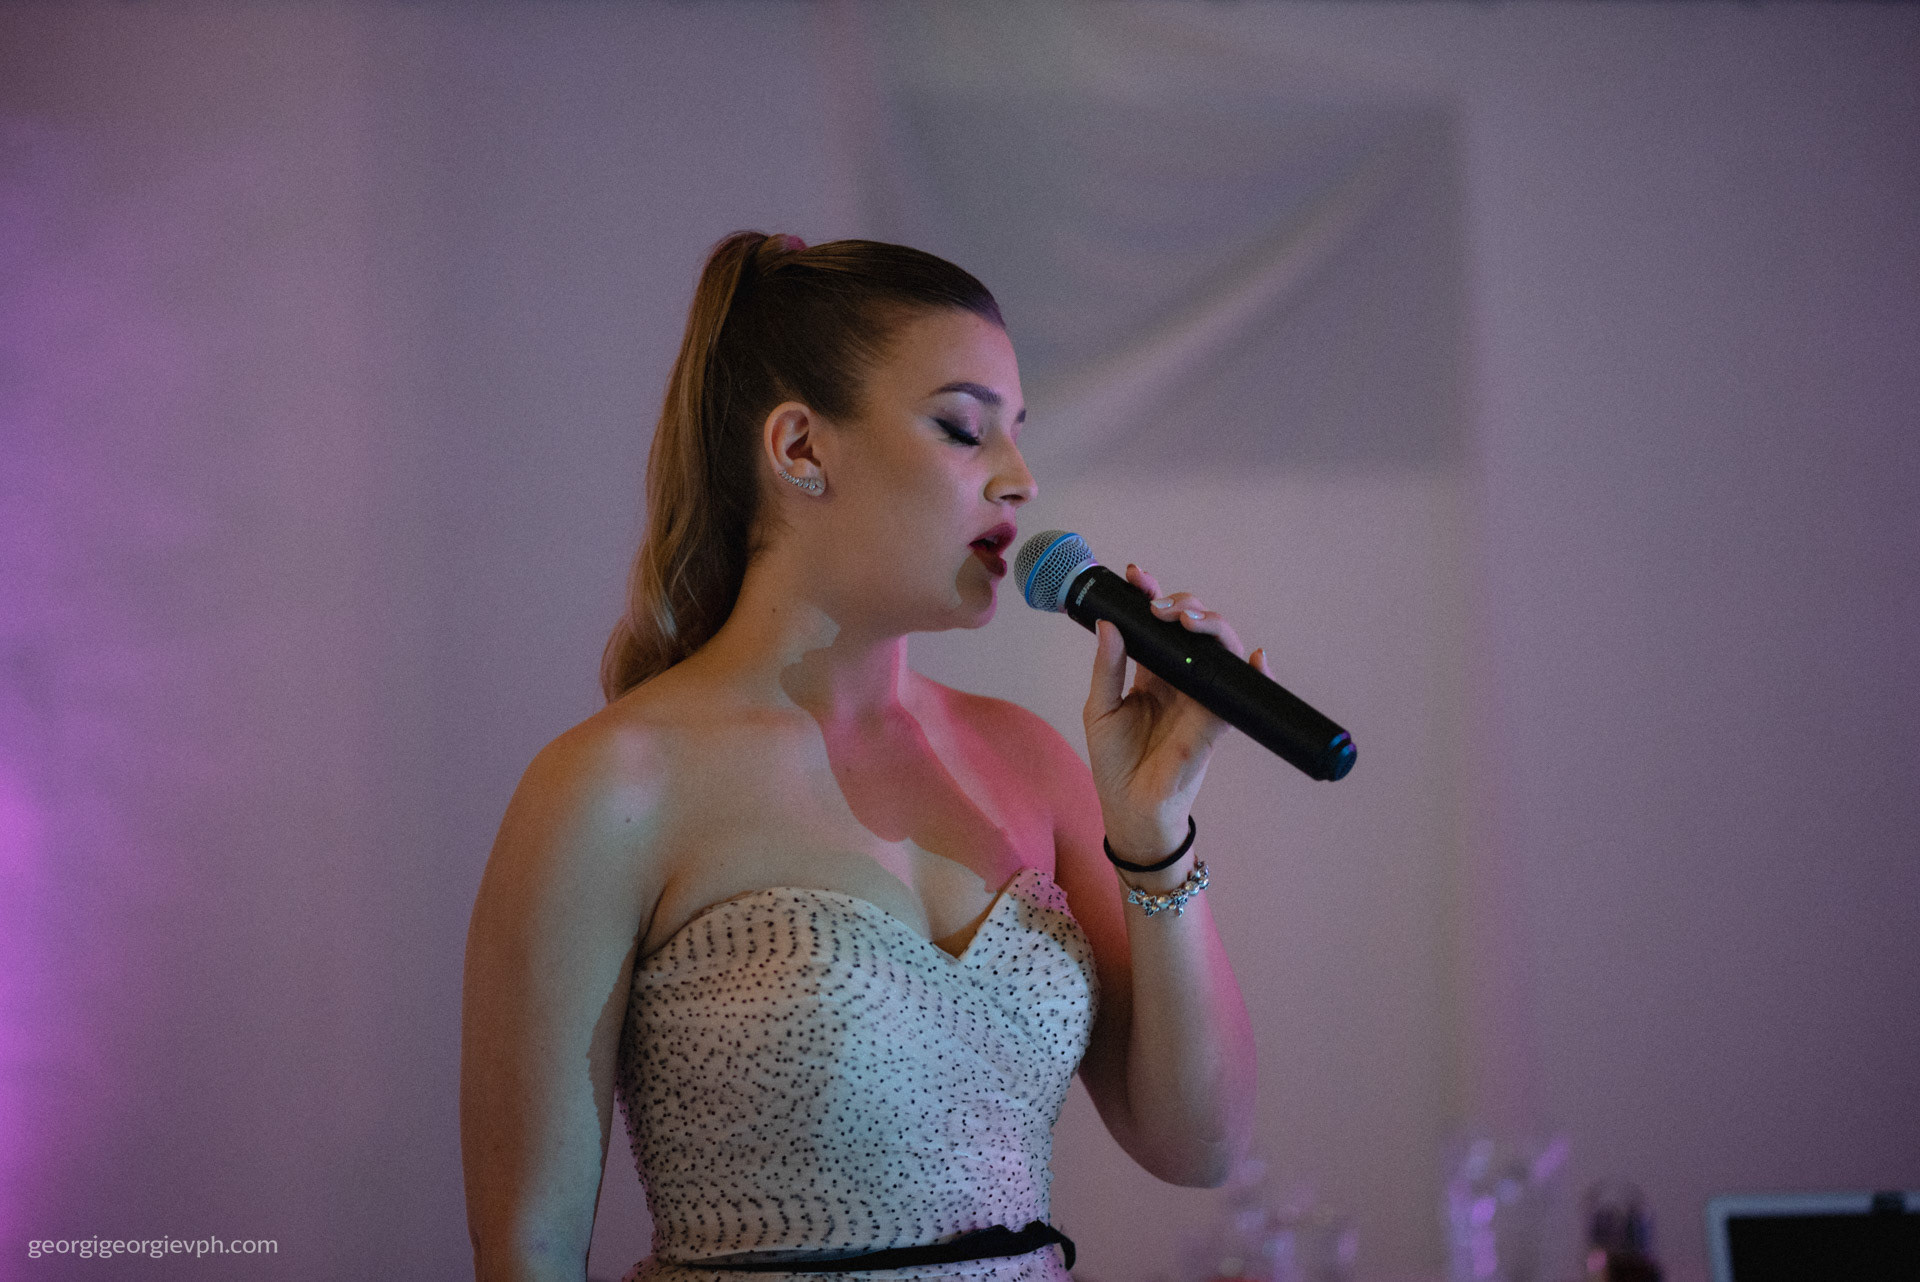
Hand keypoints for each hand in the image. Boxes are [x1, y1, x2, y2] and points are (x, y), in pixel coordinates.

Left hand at [1082, 564, 1272, 864]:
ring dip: (1210, 624)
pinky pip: (1243, 690)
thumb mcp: (1099, 708)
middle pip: (1194, 626)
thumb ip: (1107, 667)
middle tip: (1159, 605)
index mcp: (1150, 671)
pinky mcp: (1218, 718)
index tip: (1136, 575)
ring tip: (1186, 619)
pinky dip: (1256, 672)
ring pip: (1220, 647)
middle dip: (1181, 603)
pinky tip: (1254, 657)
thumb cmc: (1115, 762)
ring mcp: (1202, 695)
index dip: (1150, 596)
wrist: (1131, 808)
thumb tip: (1109, 624)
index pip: (1156, 624)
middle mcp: (1180, 677)